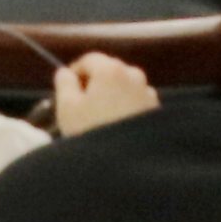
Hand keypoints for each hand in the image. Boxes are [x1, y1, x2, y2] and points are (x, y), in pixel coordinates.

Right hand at [46, 55, 161, 133]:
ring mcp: (148, 92)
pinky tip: (115, 126)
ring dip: (110, 96)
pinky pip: (135, 101)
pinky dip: (124, 107)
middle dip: (93, 84)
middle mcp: (134, 75)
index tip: (67, 88)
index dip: (75, 72)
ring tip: (98, 119)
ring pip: (123, 86)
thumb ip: (64, 84)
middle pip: (109, 71)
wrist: (128, 162)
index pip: (89, 59)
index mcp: (111, 70)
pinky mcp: (156, 110)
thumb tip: (65, 72)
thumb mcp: (67, 107)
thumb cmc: (93, 131)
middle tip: (80, 106)